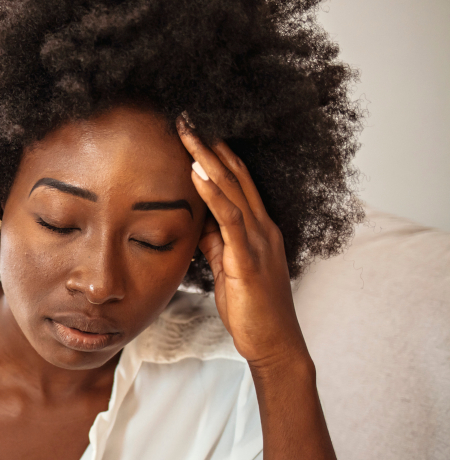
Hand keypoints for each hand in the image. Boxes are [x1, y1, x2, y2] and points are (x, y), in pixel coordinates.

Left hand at [177, 118, 308, 368]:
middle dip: (210, 144)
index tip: (194, 131)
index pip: (236, 181)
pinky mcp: (248, 258)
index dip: (216, 154)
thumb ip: (217, 243)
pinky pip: (230, 219)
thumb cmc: (250, 309)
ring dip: (208, 159)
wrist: (272, 343)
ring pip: (232, 189)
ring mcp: (258, 240)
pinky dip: (212, 194)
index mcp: (258, 228)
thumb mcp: (227, 268)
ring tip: (187, 133)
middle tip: (187, 116)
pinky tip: (196, 174)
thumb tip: (199, 223)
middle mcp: (262, 227)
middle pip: (235, 175)